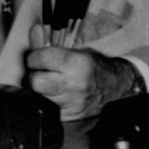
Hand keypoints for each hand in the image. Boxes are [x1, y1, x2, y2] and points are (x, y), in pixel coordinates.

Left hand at [24, 24, 140, 118]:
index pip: (40, 59)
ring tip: (51, 82)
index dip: (34, 57)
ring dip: (40, 90)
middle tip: (40, 72)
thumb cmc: (94, 67)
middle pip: (35, 83)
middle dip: (34, 76)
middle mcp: (75, 86)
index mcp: (77, 65)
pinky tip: (57, 95)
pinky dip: (48, 101)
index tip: (36, 57)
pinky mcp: (69, 117)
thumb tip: (34, 31)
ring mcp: (72, 105)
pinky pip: (47, 108)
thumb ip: (50, 42)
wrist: (115, 88)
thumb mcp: (75, 50)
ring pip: (39, 97)